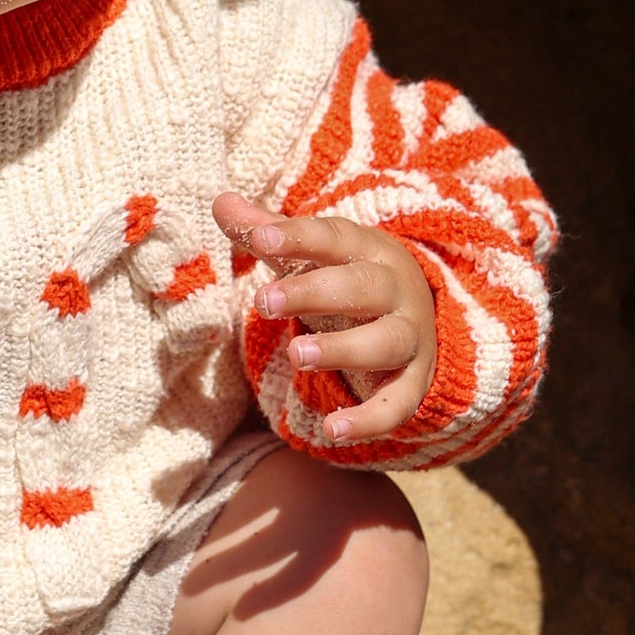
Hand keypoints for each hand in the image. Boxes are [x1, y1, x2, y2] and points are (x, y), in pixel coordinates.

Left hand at [214, 192, 437, 445]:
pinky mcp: (411, 383)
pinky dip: (369, 421)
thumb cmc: (344, 279)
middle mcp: (395, 291)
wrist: (415, 319)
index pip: (334, 238)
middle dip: (314, 292)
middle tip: (263, 301)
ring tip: (297, 355)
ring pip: (384, 342)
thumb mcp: (308, 255)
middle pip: (362, 287)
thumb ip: (265, 230)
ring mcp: (408, 338)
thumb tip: (220, 201)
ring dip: (342, 350)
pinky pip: (397, 405)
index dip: (298, 236)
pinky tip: (330, 432)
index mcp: (367, 251)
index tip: (259, 237)